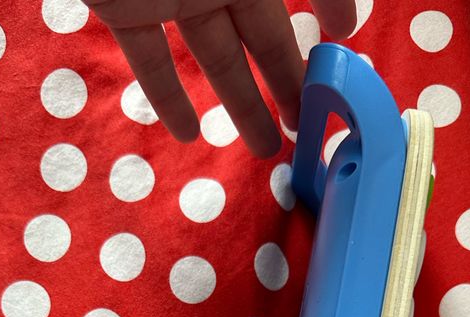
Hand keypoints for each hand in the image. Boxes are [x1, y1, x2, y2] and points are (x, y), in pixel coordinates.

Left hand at [85, 0, 356, 157]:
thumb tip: (344, 10)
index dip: (332, 2)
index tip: (343, 36)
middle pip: (266, 33)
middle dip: (289, 80)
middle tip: (307, 124)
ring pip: (218, 56)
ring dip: (242, 105)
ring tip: (263, 148)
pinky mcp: (125, 6)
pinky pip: (152, 58)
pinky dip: (168, 96)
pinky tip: (188, 133)